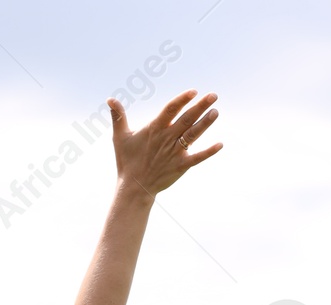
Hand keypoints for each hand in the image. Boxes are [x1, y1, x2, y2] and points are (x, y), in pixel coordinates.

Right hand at [107, 90, 222, 199]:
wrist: (134, 188)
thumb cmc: (127, 161)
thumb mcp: (119, 137)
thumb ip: (118, 117)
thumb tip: (110, 99)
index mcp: (154, 129)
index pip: (170, 109)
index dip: (182, 99)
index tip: (193, 91)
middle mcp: (166, 138)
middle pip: (186, 119)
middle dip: (200, 106)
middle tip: (214, 95)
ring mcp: (175, 153)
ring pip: (193, 135)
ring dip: (205, 123)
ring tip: (216, 111)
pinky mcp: (181, 166)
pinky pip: (197, 158)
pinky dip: (209, 152)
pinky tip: (220, 144)